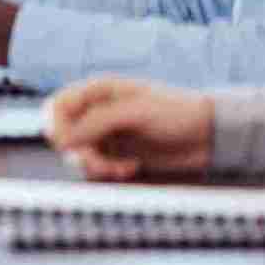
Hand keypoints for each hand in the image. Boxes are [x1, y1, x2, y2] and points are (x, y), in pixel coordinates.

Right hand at [46, 77, 215, 180]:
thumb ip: (96, 123)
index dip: (55, 125)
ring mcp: (107, 135)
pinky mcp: (117, 156)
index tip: (66, 143)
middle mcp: (98, 112)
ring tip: (120, 168)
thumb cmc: (177, 112)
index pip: (58, 105)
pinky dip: (108, 172)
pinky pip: (97, 168)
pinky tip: (130, 168)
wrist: (209, 136)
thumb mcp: (135, 112)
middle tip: (96, 161)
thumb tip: (61, 139)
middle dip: (78, 151)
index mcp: (99, 91)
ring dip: (95, 166)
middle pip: (64, 134)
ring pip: (78, 154)